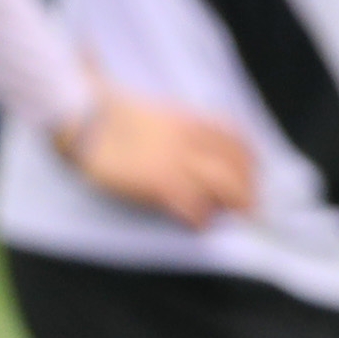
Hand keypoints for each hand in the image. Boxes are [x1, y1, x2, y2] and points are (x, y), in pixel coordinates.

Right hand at [56, 86, 262, 228]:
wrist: (84, 116)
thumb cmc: (116, 114)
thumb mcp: (162, 113)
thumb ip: (185, 127)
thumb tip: (201, 142)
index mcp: (192, 121)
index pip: (238, 143)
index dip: (251, 164)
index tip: (254, 178)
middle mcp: (191, 141)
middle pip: (237, 168)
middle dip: (248, 191)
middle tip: (249, 209)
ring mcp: (175, 162)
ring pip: (222, 187)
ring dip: (231, 206)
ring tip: (230, 219)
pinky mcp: (157, 183)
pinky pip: (191, 205)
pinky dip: (199, 218)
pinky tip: (197, 224)